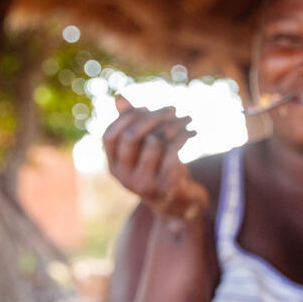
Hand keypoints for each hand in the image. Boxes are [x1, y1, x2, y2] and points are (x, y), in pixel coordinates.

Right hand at [103, 96, 207, 219]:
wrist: (180, 203)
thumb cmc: (159, 170)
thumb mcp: (144, 149)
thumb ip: (132, 125)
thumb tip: (119, 98)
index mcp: (114, 166)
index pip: (110, 136)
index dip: (127, 118)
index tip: (147, 107)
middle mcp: (124, 177)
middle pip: (132, 136)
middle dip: (153, 117)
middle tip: (172, 109)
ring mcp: (144, 183)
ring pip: (155, 141)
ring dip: (174, 125)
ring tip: (187, 120)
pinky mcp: (166, 185)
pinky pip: (173, 151)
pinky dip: (184, 137)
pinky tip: (192, 132)